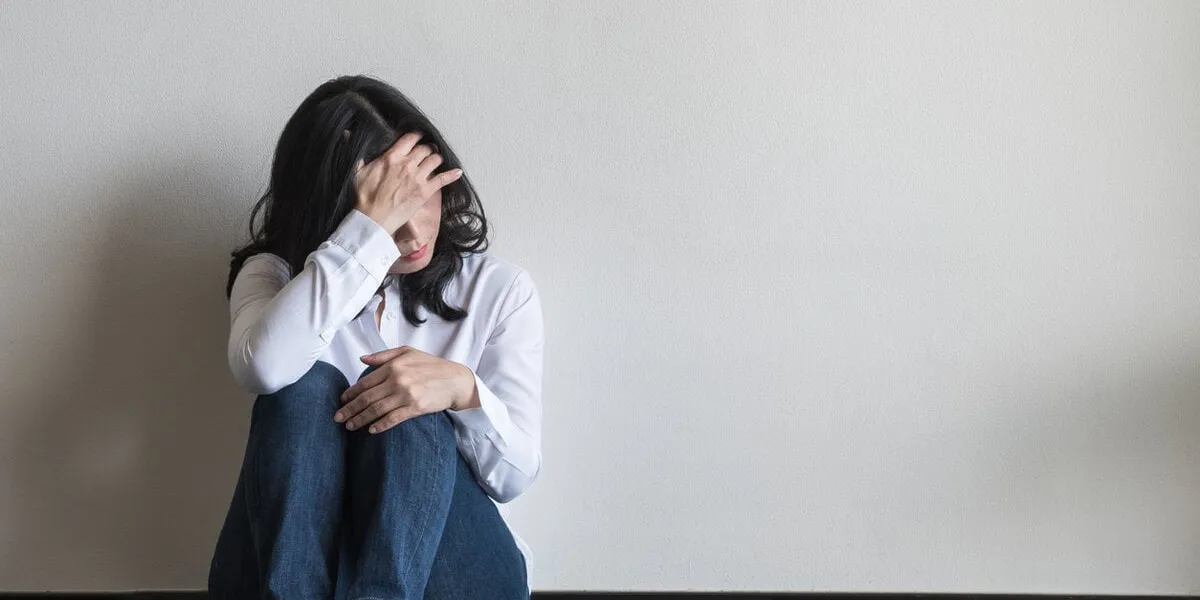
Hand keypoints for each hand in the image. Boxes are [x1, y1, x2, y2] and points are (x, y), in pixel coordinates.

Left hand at [334, 346, 478, 433]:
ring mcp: (406, 395)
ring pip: (376, 410)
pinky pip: (393, 419)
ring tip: (349, 426)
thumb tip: (362, 359)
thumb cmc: (432, 365)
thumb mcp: (408, 352)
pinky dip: (380, 425)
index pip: (365, 382)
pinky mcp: (415, 407)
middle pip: (367, 398)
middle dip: (349, 409)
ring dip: (360, 419)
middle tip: (337, 418)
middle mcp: (397, 380)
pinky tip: (371, 430)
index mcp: (393, 366)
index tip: (342, 401)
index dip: (351, 394)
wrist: (456, 380)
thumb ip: (383, 355)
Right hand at [354, 131, 463, 234]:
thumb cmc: (364, 198)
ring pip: (435, 160)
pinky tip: (458, 172)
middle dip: (427, 148)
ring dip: (437, 158)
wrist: (373, 219)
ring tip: (437, 159)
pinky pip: (443, 179)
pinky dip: (451, 175)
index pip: (409, 139)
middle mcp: (407, 164)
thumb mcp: (357, 172)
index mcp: (392, 157)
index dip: (416, 136)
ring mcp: (418, 178)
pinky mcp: (425, 192)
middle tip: (428, 150)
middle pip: (425, 149)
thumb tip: (347, 135)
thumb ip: (359, 154)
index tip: (419, 136)